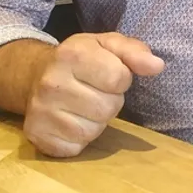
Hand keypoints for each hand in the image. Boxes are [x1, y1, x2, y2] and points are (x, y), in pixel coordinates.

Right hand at [24, 32, 163, 157]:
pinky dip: (78, 138)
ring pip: (92, 130)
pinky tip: (69, 121)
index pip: (118, 78)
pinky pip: (76, 147)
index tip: (108, 74)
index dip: (121, 78)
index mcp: (70, 54)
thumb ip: (134, 51)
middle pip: (107, 107)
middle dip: (109, 100)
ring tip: (83, 106)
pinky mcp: (37, 136)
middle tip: (94, 92)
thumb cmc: (80, 60)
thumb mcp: (106, 44)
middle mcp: (51, 83)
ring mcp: (40, 112)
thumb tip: (157, 65)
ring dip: (96, 121)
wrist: (35, 76)